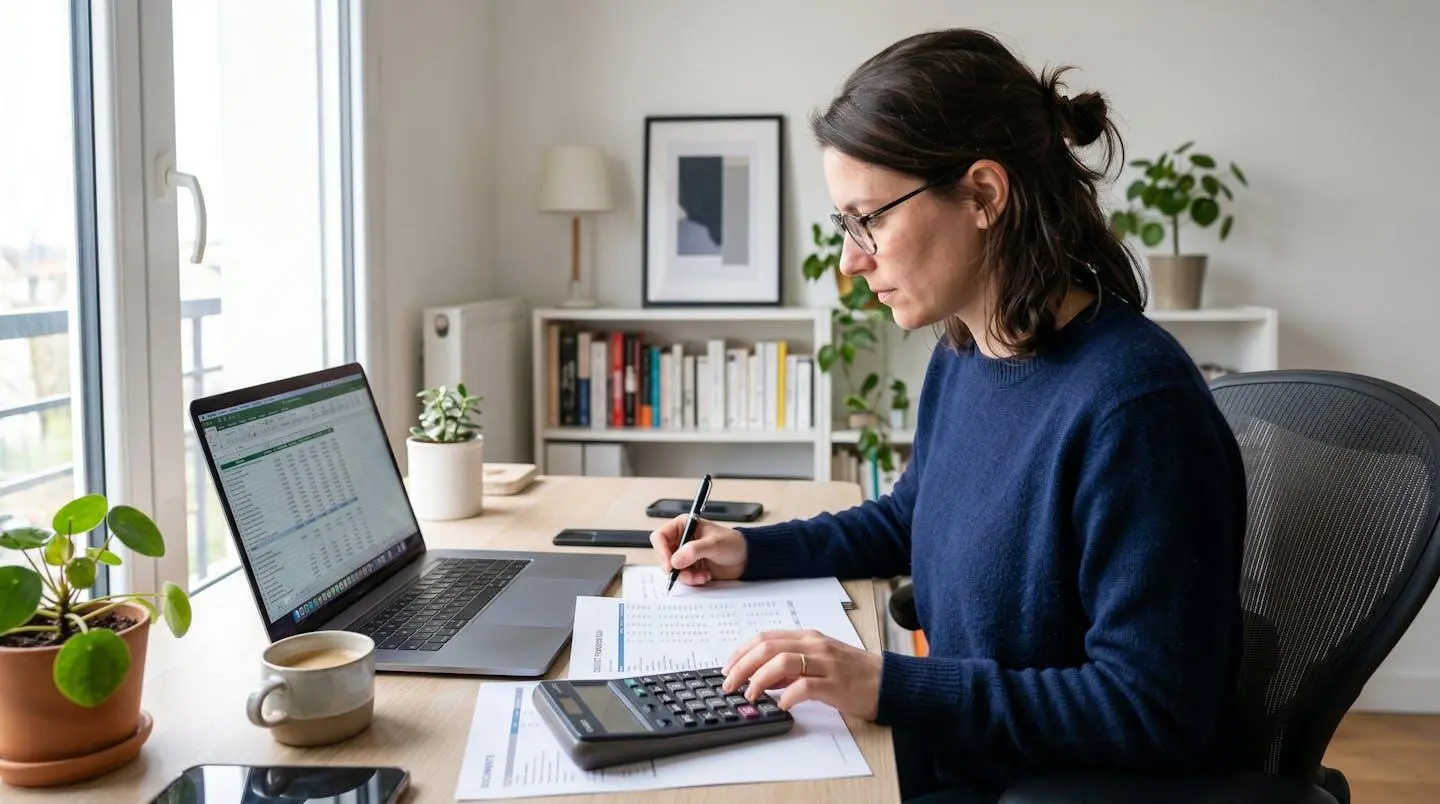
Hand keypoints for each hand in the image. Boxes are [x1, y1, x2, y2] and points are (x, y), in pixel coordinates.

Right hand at [648, 515, 746, 586]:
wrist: (745, 559)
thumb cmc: (733, 543)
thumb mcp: (714, 544)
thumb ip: (695, 550)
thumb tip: (676, 560)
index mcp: (683, 526)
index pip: (660, 536)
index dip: (662, 551)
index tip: (670, 565)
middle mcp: (681, 540)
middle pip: (663, 555)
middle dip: (675, 567)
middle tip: (686, 573)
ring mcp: (685, 555)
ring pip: (672, 569)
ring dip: (686, 576)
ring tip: (701, 575)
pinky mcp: (690, 568)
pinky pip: (682, 577)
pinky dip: (692, 580)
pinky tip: (704, 576)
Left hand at [720, 629, 881, 720]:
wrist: (888, 682)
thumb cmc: (853, 672)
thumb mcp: (819, 661)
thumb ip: (792, 666)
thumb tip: (761, 676)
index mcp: (808, 637)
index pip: (766, 637)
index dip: (741, 652)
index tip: (727, 668)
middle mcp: (815, 646)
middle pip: (768, 648)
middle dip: (742, 666)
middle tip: (729, 684)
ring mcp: (825, 664)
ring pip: (782, 662)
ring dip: (759, 680)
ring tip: (750, 695)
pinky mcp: (835, 685)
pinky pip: (805, 687)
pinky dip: (787, 696)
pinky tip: (781, 705)